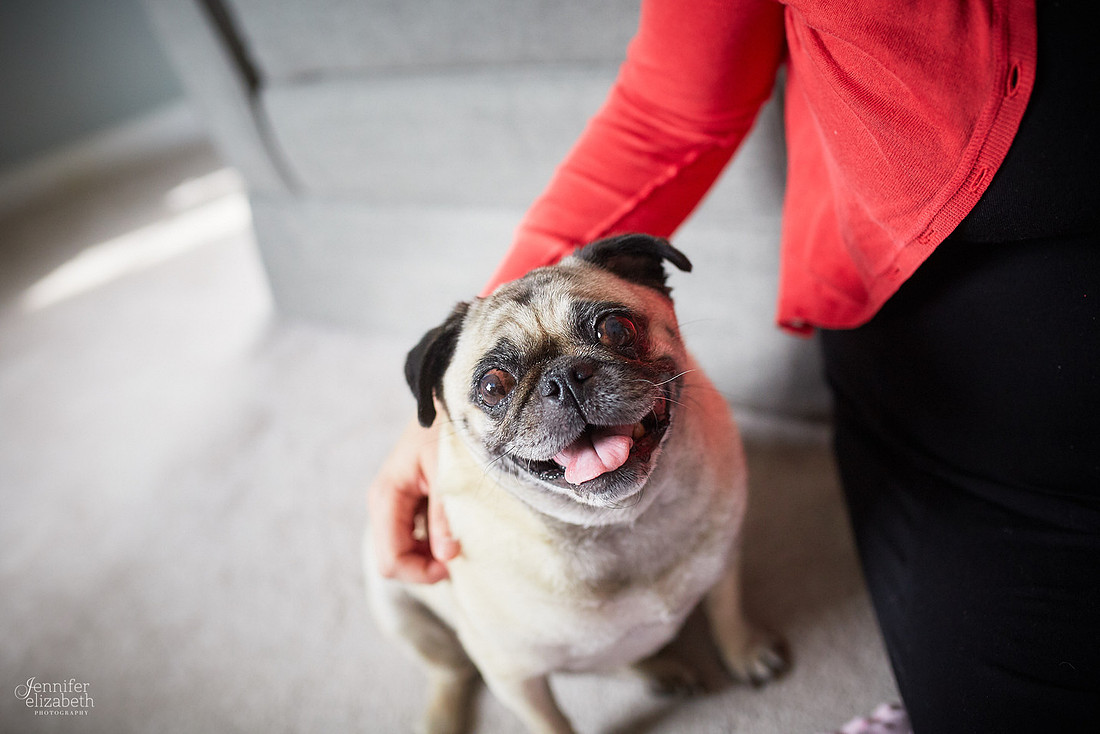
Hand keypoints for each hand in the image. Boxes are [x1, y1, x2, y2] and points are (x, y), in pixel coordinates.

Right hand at [367, 417, 458, 582]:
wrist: (443, 401)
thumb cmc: (446, 430)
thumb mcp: (447, 471)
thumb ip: (444, 515)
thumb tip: (447, 557)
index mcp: (386, 497)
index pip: (391, 559)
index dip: (420, 572)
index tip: (452, 565)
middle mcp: (383, 505)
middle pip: (392, 561)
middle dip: (423, 567)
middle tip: (457, 557)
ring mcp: (391, 506)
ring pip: (402, 552)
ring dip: (428, 556)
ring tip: (457, 539)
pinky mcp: (403, 504)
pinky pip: (411, 538)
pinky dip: (431, 542)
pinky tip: (450, 528)